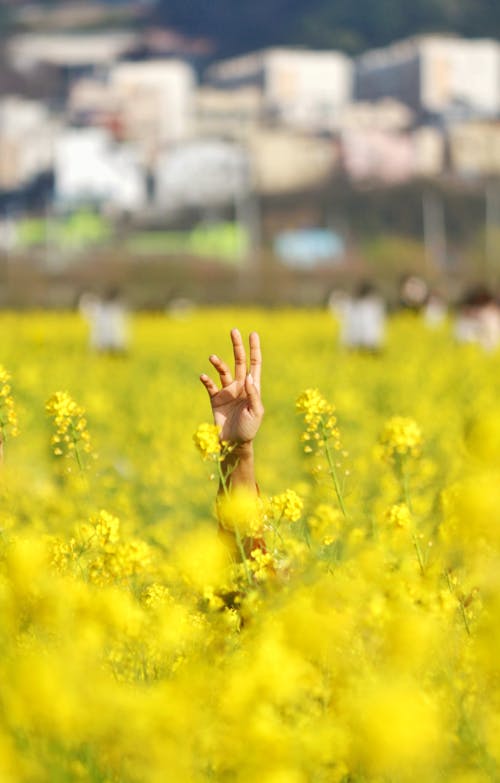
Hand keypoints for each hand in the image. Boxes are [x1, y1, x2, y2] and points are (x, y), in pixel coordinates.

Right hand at [200, 329, 263, 445]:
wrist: (234, 443)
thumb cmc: (249, 429)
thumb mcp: (256, 412)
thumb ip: (253, 394)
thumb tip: (248, 376)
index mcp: (252, 387)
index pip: (254, 363)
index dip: (254, 349)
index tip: (253, 334)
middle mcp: (240, 386)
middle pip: (239, 361)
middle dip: (237, 346)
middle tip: (234, 331)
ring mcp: (227, 391)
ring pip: (223, 371)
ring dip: (218, 363)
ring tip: (213, 358)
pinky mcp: (215, 399)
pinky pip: (210, 385)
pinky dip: (206, 379)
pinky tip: (203, 376)